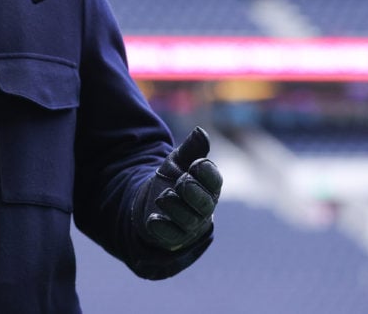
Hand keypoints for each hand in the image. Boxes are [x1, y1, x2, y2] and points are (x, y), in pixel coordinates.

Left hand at [134, 127, 221, 250]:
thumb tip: (201, 131)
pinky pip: (171, 236)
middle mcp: (203, 207)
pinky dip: (162, 228)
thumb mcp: (178, 160)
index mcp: (209, 186)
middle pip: (205, 204)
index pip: (215, 181)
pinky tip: (153, 219)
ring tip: (163, 196)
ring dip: (175, 207)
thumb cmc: (172, 178)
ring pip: (188, 220)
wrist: (152, 199)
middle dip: (193, 191)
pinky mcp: (173, 237)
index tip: (195, 163)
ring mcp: (189, 224)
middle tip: (180, 181)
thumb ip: (191, 148)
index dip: (207, 172)